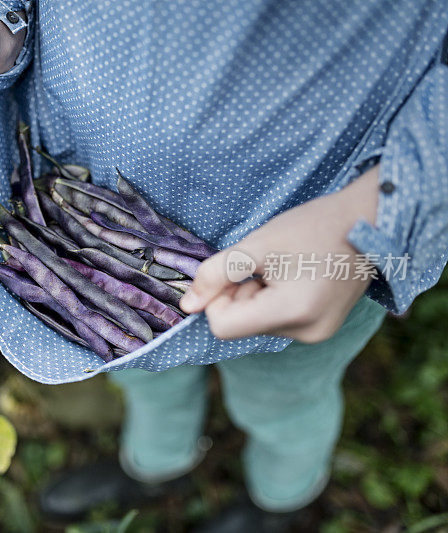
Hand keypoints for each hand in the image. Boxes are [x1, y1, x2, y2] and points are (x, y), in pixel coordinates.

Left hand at [180, 166, 380, 343]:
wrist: (367, 220)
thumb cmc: (310, 227)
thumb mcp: (254, 245)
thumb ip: (215, 274)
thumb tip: (187, 306)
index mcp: (291, 313)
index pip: (222, 327)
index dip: (216, 298)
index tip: (233, 272)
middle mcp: (306, 333)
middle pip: (239, 326)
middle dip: (239, 294)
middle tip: (263, 264)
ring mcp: (316, 334)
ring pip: (256, 323)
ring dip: (256, 295)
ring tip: (282, 268)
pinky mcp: (321, 329)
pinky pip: (276, 321)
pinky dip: (273, 299)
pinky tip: (293, 277)